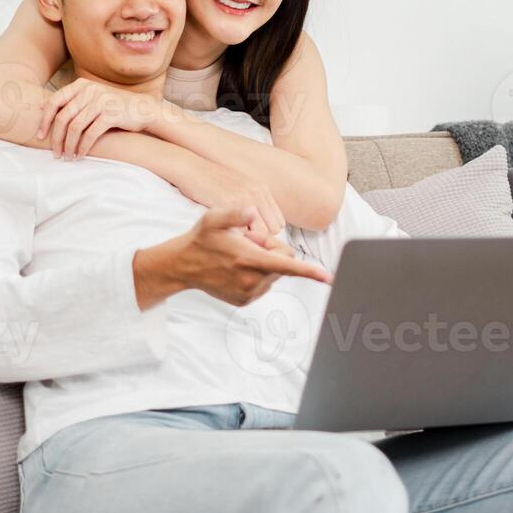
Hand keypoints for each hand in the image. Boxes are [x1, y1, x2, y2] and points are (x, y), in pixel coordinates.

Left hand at [37, 78, 164, 159]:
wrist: (143, 110)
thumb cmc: (114, 107)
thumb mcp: (93, 98)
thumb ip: (73, 101)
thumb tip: (42, 109)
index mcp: (81, 85)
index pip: (54, 101)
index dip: (45, 120)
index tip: (40, 135)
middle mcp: (89, 91)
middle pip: (63, 117)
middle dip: (56, 138)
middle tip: (54, 152)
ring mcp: (100, 102)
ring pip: (74, 128)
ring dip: (68, 145)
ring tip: (67, 157)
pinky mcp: (110, 115)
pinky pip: (89, 134)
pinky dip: (82, 147)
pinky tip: (80, 155)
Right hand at [135, 208, 332, 308]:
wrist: (182, 266)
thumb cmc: (201, 238)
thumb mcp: (214, 218)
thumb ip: (236, 214)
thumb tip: (252, 212)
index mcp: (250, 260)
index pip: (288, 265)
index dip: (310, 271)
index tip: (329, 278)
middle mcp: (252, 281)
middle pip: (284, 263)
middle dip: (273, 250)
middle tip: (248, 242)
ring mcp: (249, 293)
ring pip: (274, 274)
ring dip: (263, 263)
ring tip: (238, 255)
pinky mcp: (245, 301)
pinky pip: (264, 284)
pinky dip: (256, 274)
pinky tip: (236, 267)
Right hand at [172, 164, 284, 241]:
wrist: (193, 168)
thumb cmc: (213, 181)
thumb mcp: (240, 186)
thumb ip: (254, 201)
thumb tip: (260, 221)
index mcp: (262, 190)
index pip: (278, 222)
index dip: (268, 234)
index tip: (255, 238)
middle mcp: (257, 193)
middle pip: (273, 229)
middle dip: (262, 239)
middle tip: (247, 243)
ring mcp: (245, 198)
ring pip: (262, 232)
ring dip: (252, 240)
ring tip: (239, 241)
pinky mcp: (230, 203)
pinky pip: (244, 229)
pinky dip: (239, 237)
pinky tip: (228, 236)